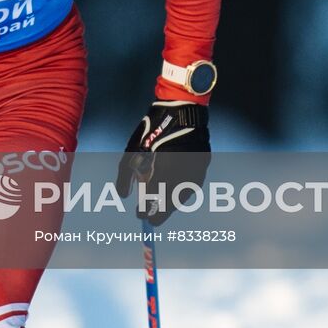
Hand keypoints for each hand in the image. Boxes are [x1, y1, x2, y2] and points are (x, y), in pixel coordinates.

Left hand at [115, 101, 210, 225]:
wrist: (182, 108)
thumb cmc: (153, 128)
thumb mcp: (133, 149)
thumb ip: (125, 174)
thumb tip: (123, 196)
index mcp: (165, 168)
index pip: (155, 198)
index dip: (147, 210)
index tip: (140, 215)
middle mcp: (184, 171)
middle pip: (172, 201)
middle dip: (161, 212)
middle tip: (151, 219)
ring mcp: (197, 168)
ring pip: (185, 194)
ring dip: (173, 203)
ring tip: (162, 207)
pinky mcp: (204, 163)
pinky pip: (193, 183)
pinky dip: (183, 191)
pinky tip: (175, 192)